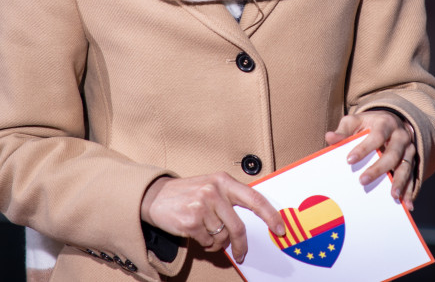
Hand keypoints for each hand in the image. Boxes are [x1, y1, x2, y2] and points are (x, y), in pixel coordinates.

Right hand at [140, 173, 285, 263]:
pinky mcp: (190, 221)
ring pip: (222, 237)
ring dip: (216, 242)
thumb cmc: (188, 193)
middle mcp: (214, 191)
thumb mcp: (212, 187)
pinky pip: (207, 242)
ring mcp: (202, 205)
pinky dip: (205, 243)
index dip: (270, 216)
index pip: (255, 199)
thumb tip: (254, 223)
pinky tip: (196, 233)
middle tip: (241, 254)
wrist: (155, 196)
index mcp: (224, 180)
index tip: (280, 229)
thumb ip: (231, 199)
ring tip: (206, 232)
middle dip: (241, 245)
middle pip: (238, 227)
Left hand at [324, 110, 416, 209]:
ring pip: (406, 167)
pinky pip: (413, 177)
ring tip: (392, 196)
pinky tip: (407, 204)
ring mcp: (409, 150)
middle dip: (379, 168)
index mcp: (386, 123)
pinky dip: (410, 191)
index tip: (349, 160)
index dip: (363, 148)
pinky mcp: (412, 162)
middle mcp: (401, 136)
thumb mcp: (356, 121)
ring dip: (400, 182)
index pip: (376, 136)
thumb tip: (330, 138)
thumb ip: (344, 130)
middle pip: (393, 153)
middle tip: (362, 181)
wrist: (393, 120)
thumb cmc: (369, 124)